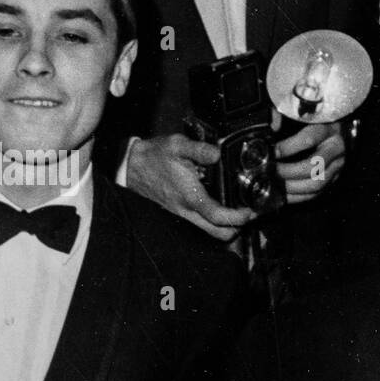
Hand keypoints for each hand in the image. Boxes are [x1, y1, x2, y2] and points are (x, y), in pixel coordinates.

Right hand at [126, 133, 252, 240]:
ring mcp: (182, 216)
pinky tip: (219, 208)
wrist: (130, 167)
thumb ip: (199, 149)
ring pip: (209, 233)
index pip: (219, 217)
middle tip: (246, 215)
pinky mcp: (178, 215)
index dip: (238, 217)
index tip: (249, 211)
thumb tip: (217, 153)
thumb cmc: (154, 157)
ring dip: (226, 228)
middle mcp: (187, 211)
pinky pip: (200, 226)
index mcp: (190, 197)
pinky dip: (213, 224)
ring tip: (236, 212)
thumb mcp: (177, 145)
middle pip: (218, 234)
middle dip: (237, 228)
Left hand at [272, 116, 344, 203]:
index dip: (288, 147)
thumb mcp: (302, 113)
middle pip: (313, 166)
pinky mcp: (335, 177)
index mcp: (328, 128)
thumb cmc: (316, 120)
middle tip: (271, 171)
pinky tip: (284, 194)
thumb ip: (284, 116)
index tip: (272, 151)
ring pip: (317, 183)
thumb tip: (270, 128)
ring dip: (292, 187)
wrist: (341, 128)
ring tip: (275, 184)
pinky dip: (299, 196)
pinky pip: (317, 193)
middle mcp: (336, 148)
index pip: (309, 139)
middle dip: (288, 172)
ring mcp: (338, 165)